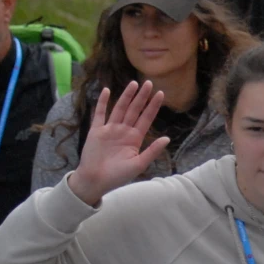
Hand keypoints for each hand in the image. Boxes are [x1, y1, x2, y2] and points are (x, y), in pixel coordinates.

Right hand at [68, 81, 169, 206]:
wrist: (95, 181)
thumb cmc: (118, 176)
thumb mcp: (139, 164)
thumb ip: (152, 151)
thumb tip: (167, 138)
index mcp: (135, 139)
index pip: (146, 118)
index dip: (153, 106)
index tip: (160, 94)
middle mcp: (123, 131)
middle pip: (135, 110)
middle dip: (142, 97)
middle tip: (149, 83)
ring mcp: (110, 130)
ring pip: (120, 109)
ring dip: (126, 96)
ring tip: (134, 83)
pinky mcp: (96, 131)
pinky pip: (100, 114)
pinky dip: (103, 102)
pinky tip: (107, 91)